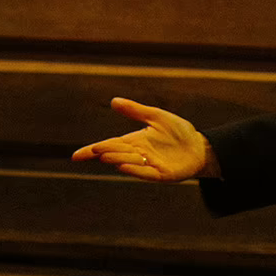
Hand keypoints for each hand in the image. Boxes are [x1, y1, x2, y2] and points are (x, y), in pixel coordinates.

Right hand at [70, 97, 217, 181]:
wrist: (199, 146)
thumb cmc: (178, 132)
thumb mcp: (156, 116)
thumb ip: (136, 110)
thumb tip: (114, 101)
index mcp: (134, 141)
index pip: (109, 145)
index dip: (92, 151)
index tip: (75, 156)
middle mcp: (138, 154)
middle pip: (116, 153)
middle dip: (106, 152)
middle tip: (96, 149)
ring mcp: (148, 165)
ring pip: (128, 163)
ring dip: (118, 159)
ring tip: (106, 155)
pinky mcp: (161, 174)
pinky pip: (145, 172)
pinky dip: (135, 169)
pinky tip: (124, 165)